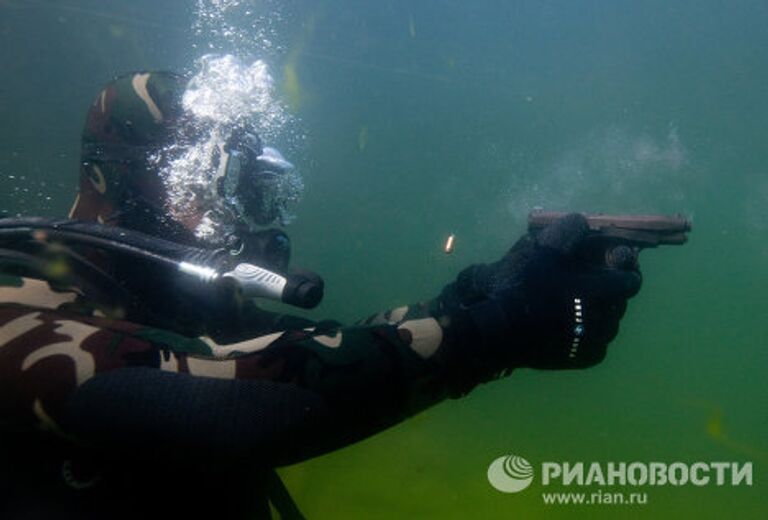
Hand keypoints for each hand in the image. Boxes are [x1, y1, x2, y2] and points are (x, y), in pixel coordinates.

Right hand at [446, 213, 641, 371]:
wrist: (502, 331)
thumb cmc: (524, 289)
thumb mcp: (544, 250)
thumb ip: (569, 231)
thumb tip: (583, 223)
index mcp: (600, 291)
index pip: (630, 281)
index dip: (623, 272)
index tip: (611, 268)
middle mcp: (604, 319)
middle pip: (620, 303)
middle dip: (610, 294)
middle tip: (589, 288)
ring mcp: (596, 342)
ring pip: (610, 325)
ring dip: (600, 315)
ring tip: (578, 310)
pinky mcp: (584, 360)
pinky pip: (598, 346)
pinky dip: (590, 337)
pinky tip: (572, 330)